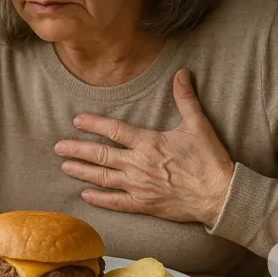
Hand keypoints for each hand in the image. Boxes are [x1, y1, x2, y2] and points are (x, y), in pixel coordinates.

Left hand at [55, 69, 234, 226]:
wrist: (219, 195)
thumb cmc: (209, 160)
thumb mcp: (198, 125)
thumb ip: (186, 98)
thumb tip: (182, 72)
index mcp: (149, 143)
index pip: (114, 130)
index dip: (93, 124)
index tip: (77, 120)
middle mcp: (138, 164)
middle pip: (100, 155)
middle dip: (77, 149)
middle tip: (58, 146)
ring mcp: (139, 186)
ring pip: (103, 178)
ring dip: (82, 171)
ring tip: (64, 166)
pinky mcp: (144, 204)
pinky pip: (116, 202)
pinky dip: (99, 199)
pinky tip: (85, 195)